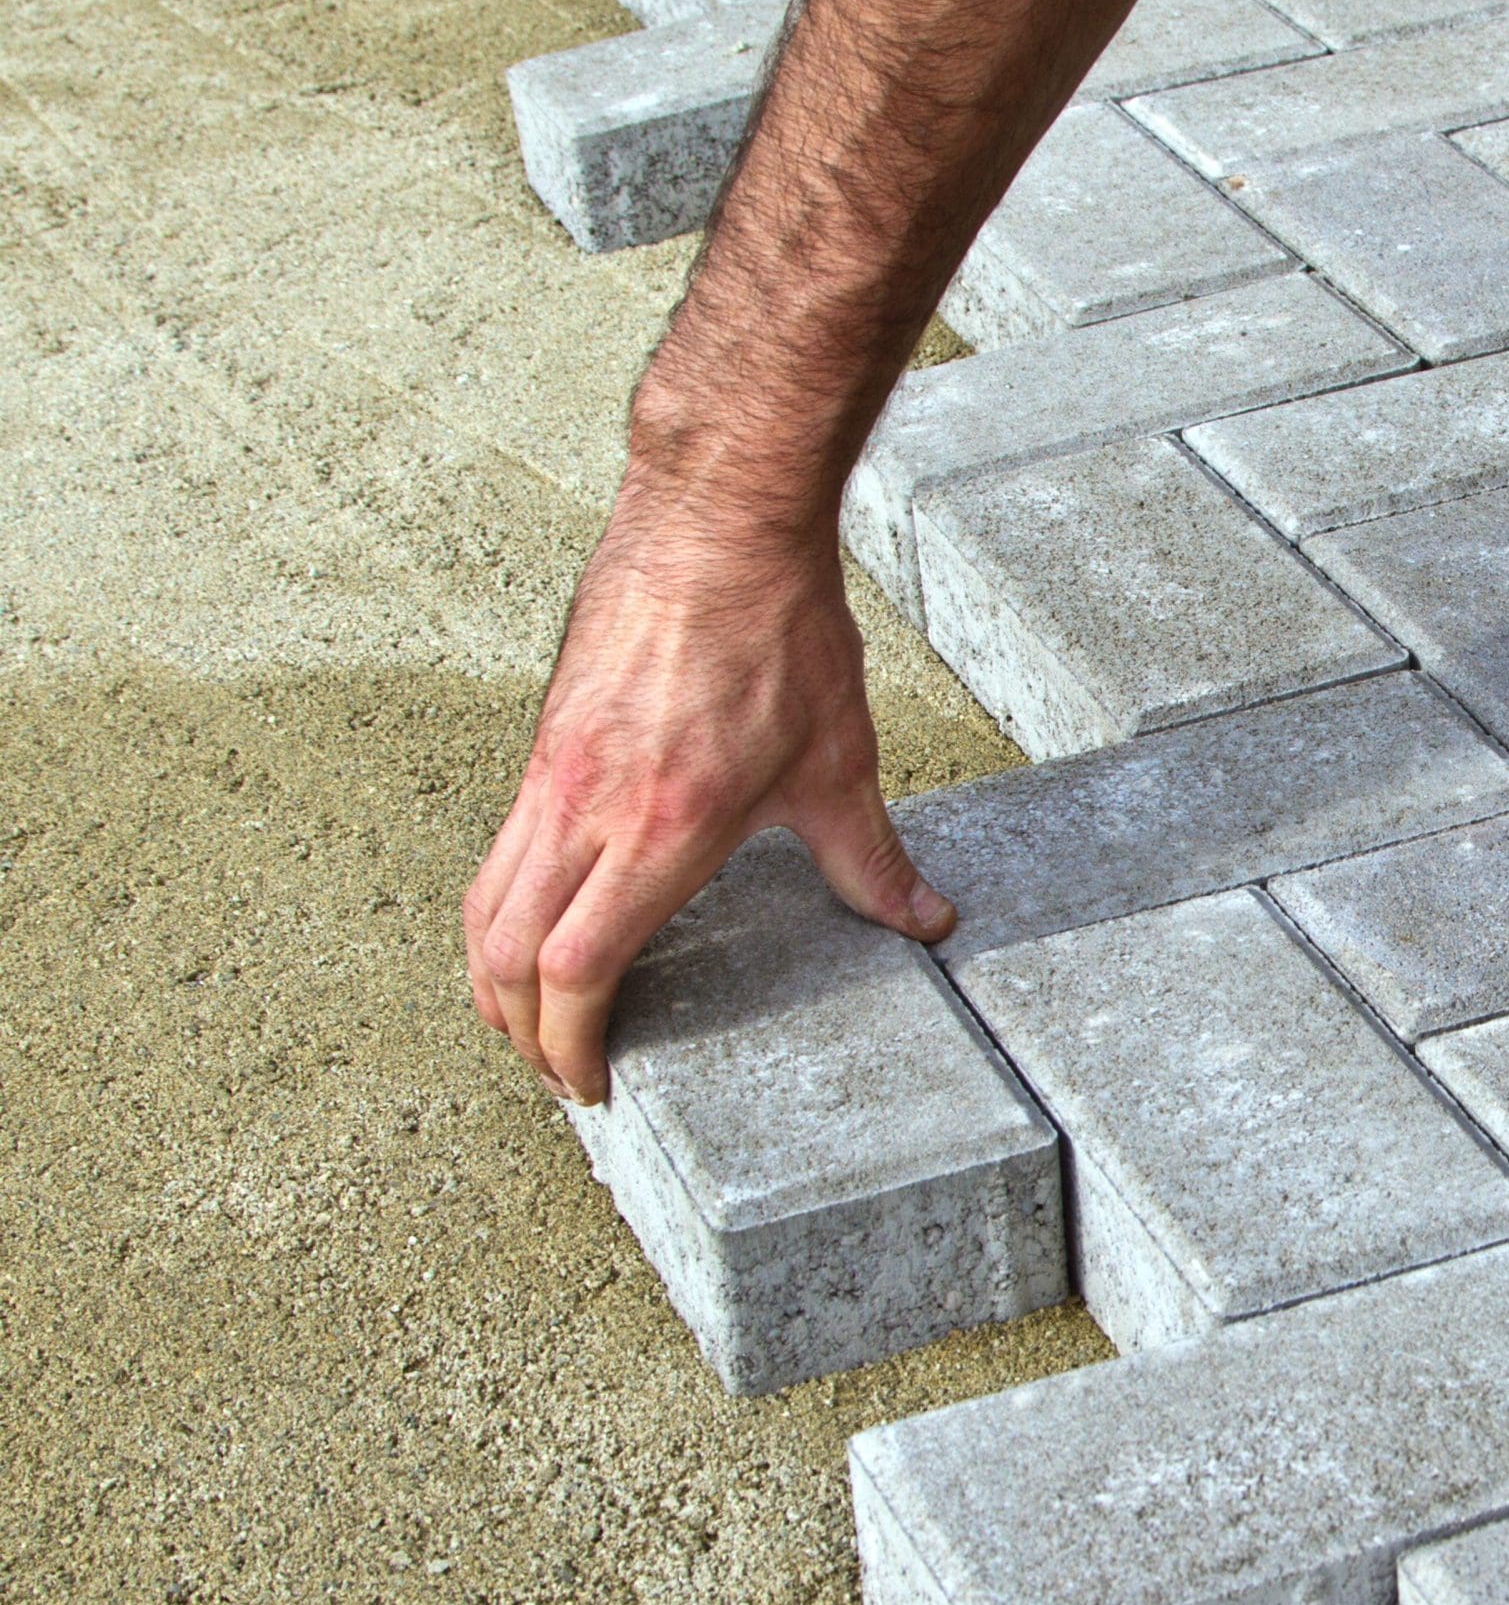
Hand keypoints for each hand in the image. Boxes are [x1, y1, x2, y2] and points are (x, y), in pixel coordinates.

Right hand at [463, 476, 952, 1105]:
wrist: (715, 522)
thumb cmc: (780, 635)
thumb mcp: (841, 764)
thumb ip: (873, 863)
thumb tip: (927, 923)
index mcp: (658, 830)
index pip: (576, 970)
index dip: (570, 1044)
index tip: (592, 1083)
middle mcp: (583, 806)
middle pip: (503, 954)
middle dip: (520, 1033)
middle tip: (559, 1072)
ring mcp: (551, 771)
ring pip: (484, 902)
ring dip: (494, 978)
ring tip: (531, 1020)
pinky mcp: (544, 739)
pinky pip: (500, 849)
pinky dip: (502, 911)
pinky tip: (538, 927)